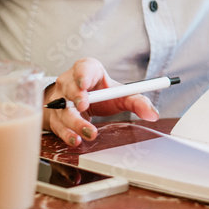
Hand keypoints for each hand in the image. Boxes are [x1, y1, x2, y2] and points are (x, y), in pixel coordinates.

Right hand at [43, 58, 159, 146]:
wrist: (80, 103)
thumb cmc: (101, 94)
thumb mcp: (120, 95)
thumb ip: (137, 101)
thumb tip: (153, 114)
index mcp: (87, 70)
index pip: (82, 67)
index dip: (82, 74)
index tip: (85, 84)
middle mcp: (69, 83)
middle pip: (69, 87)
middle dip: (76, 96)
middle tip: (84, 105)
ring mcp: (59, 100)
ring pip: (63, 110)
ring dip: (75, 121)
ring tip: (90, 132)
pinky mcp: (55, 118)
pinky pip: (58, 126)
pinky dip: (66, 134)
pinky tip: (76, 140)